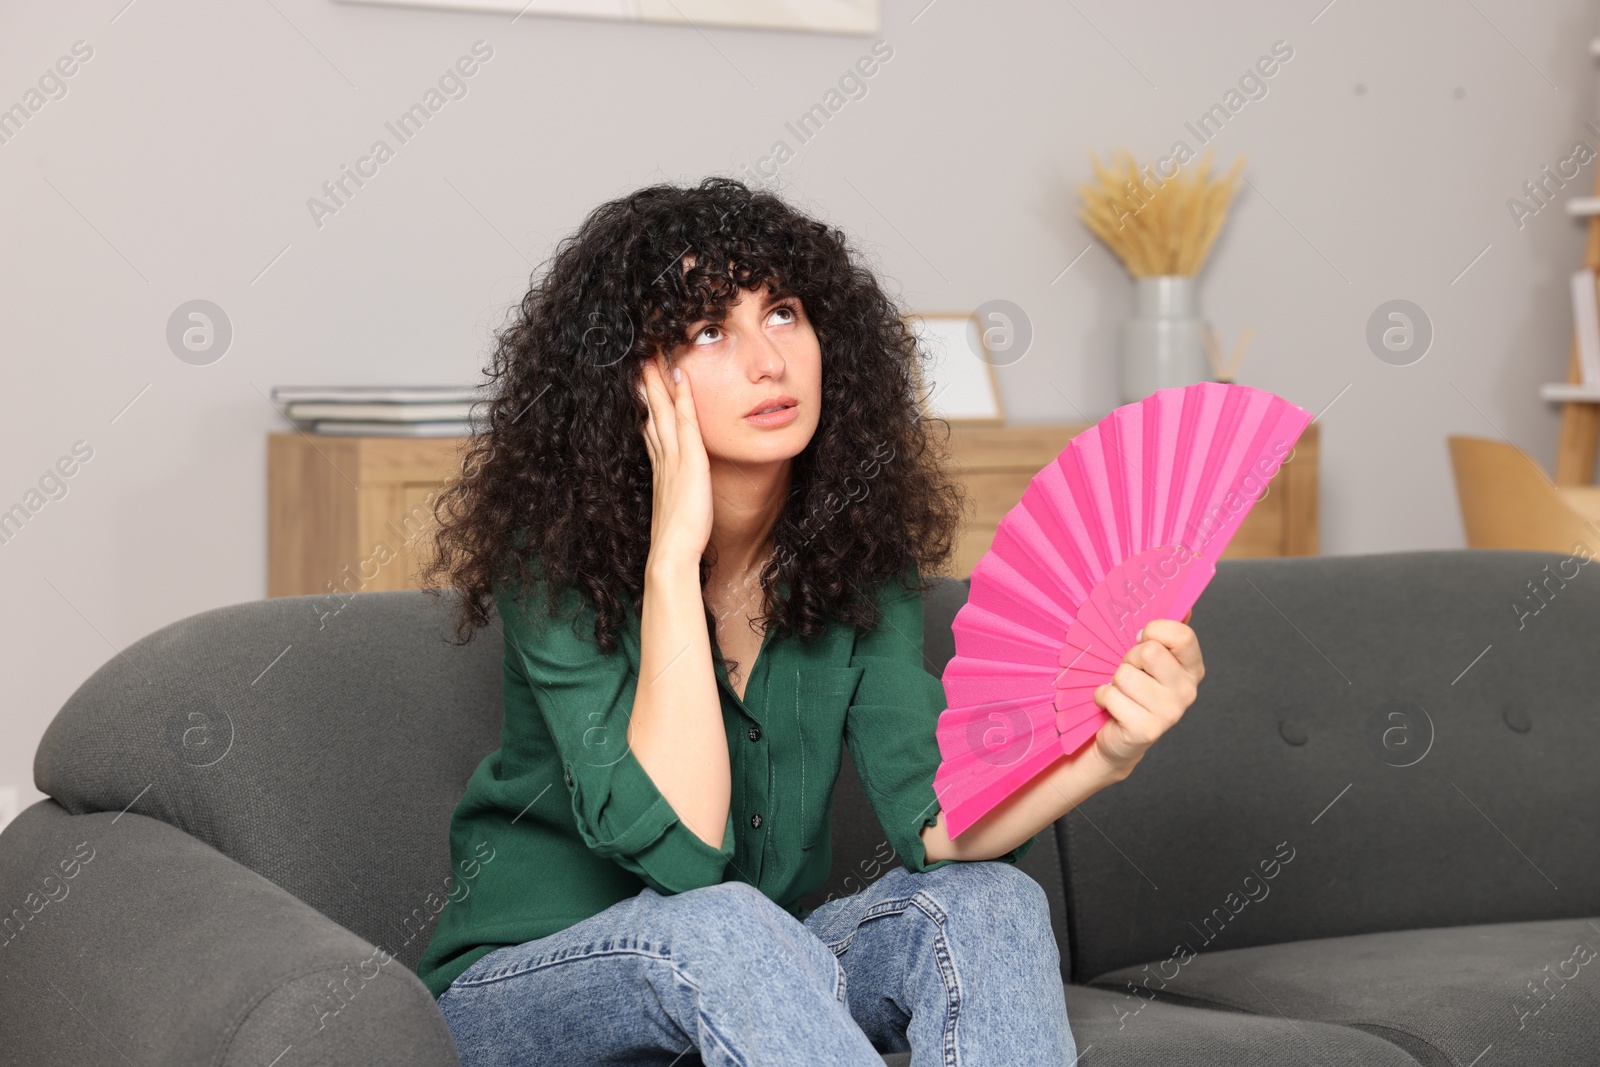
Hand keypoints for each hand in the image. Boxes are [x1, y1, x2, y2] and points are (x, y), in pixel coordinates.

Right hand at [638, 352, 713, 564]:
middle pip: (652, 414)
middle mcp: (663, 460)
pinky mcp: (690, 464)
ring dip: (659, 383)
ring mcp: (674, 460)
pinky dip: (684, 400)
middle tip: (641, 359)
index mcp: (660, 470)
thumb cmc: (677, 540)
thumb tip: (678, 488)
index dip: (646, 405)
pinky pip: (687, 424)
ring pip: (664, 412)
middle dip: (646, 385)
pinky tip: (682, 379)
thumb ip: (675, 493)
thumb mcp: (676, 509)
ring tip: (653, 357)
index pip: (651, 428)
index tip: (641, 383)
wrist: (672, 555)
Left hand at [1088, 609, 1204, 779]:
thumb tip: (1185, 604)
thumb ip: (1164, 632)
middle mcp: (1187, 690)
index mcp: (1192, 668)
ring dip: (1113, 681)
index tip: (1141, 639)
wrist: (1118, 736)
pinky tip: (1110, 707)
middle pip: (1149, 652)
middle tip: (1129, 672)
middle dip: (1128, 658)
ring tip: (1120, 692)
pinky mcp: (1146, 730)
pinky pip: (1111, 695)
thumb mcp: (1147, 659)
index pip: (1182, 635)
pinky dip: (1102, 697)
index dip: (1154, 631)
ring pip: (1125, 674)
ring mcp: (1170, 713)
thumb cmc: (1131, 689)